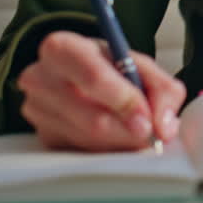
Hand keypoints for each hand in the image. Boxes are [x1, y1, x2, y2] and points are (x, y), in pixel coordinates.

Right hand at [16, 31, 185, 150]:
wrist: (79, 76)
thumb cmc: (110, 67)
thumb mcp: (140, 65)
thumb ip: (163, 89)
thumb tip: (164, 127)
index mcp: (62, 48)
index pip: (94, 78)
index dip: (125, 102)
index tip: (148, 120)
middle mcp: (40, 79)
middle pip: (92, 119)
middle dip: (129, 131)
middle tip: (151, 134)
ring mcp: (37, 112)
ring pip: (91, 141)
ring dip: (122, 142)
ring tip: (136, 130)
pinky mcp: (44, 138)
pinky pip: (84, 153)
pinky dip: (109, 149)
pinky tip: (116, 135)